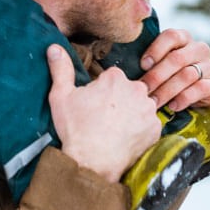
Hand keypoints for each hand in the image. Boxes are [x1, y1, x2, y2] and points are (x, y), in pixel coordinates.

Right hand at [47, 45, 160, 181]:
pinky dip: (140, 130)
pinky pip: (149, 124)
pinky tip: (126, 137)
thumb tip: (54, 47)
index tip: (94, 104)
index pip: (112, 78)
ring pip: (140, 106)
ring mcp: (149, 109)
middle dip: (119, 100)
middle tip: (104, 118)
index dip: (101, 91)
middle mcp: (137, 89)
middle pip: (128, 90)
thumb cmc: (76, 129)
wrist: (92, 161)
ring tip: (115, 129)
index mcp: (116, 78)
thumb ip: (61, 69)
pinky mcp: (155, 128)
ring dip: (132, 114)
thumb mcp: (61, 96)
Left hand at [139, 27, 209, 110]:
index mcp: (184, 39)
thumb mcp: (158, 68)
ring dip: (168, 90)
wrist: (190, 102)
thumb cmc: (167, 81)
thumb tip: (123, 67)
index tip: (142, 65)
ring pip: (187, 74)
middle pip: (178, 58)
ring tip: (154, 102)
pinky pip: (200, 89)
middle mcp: (199, 49)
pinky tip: (173, 106)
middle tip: (144, 89)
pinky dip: (184, 98)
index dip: (156, 49)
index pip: (172, 36)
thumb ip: (147, 63)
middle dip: (158, 75)